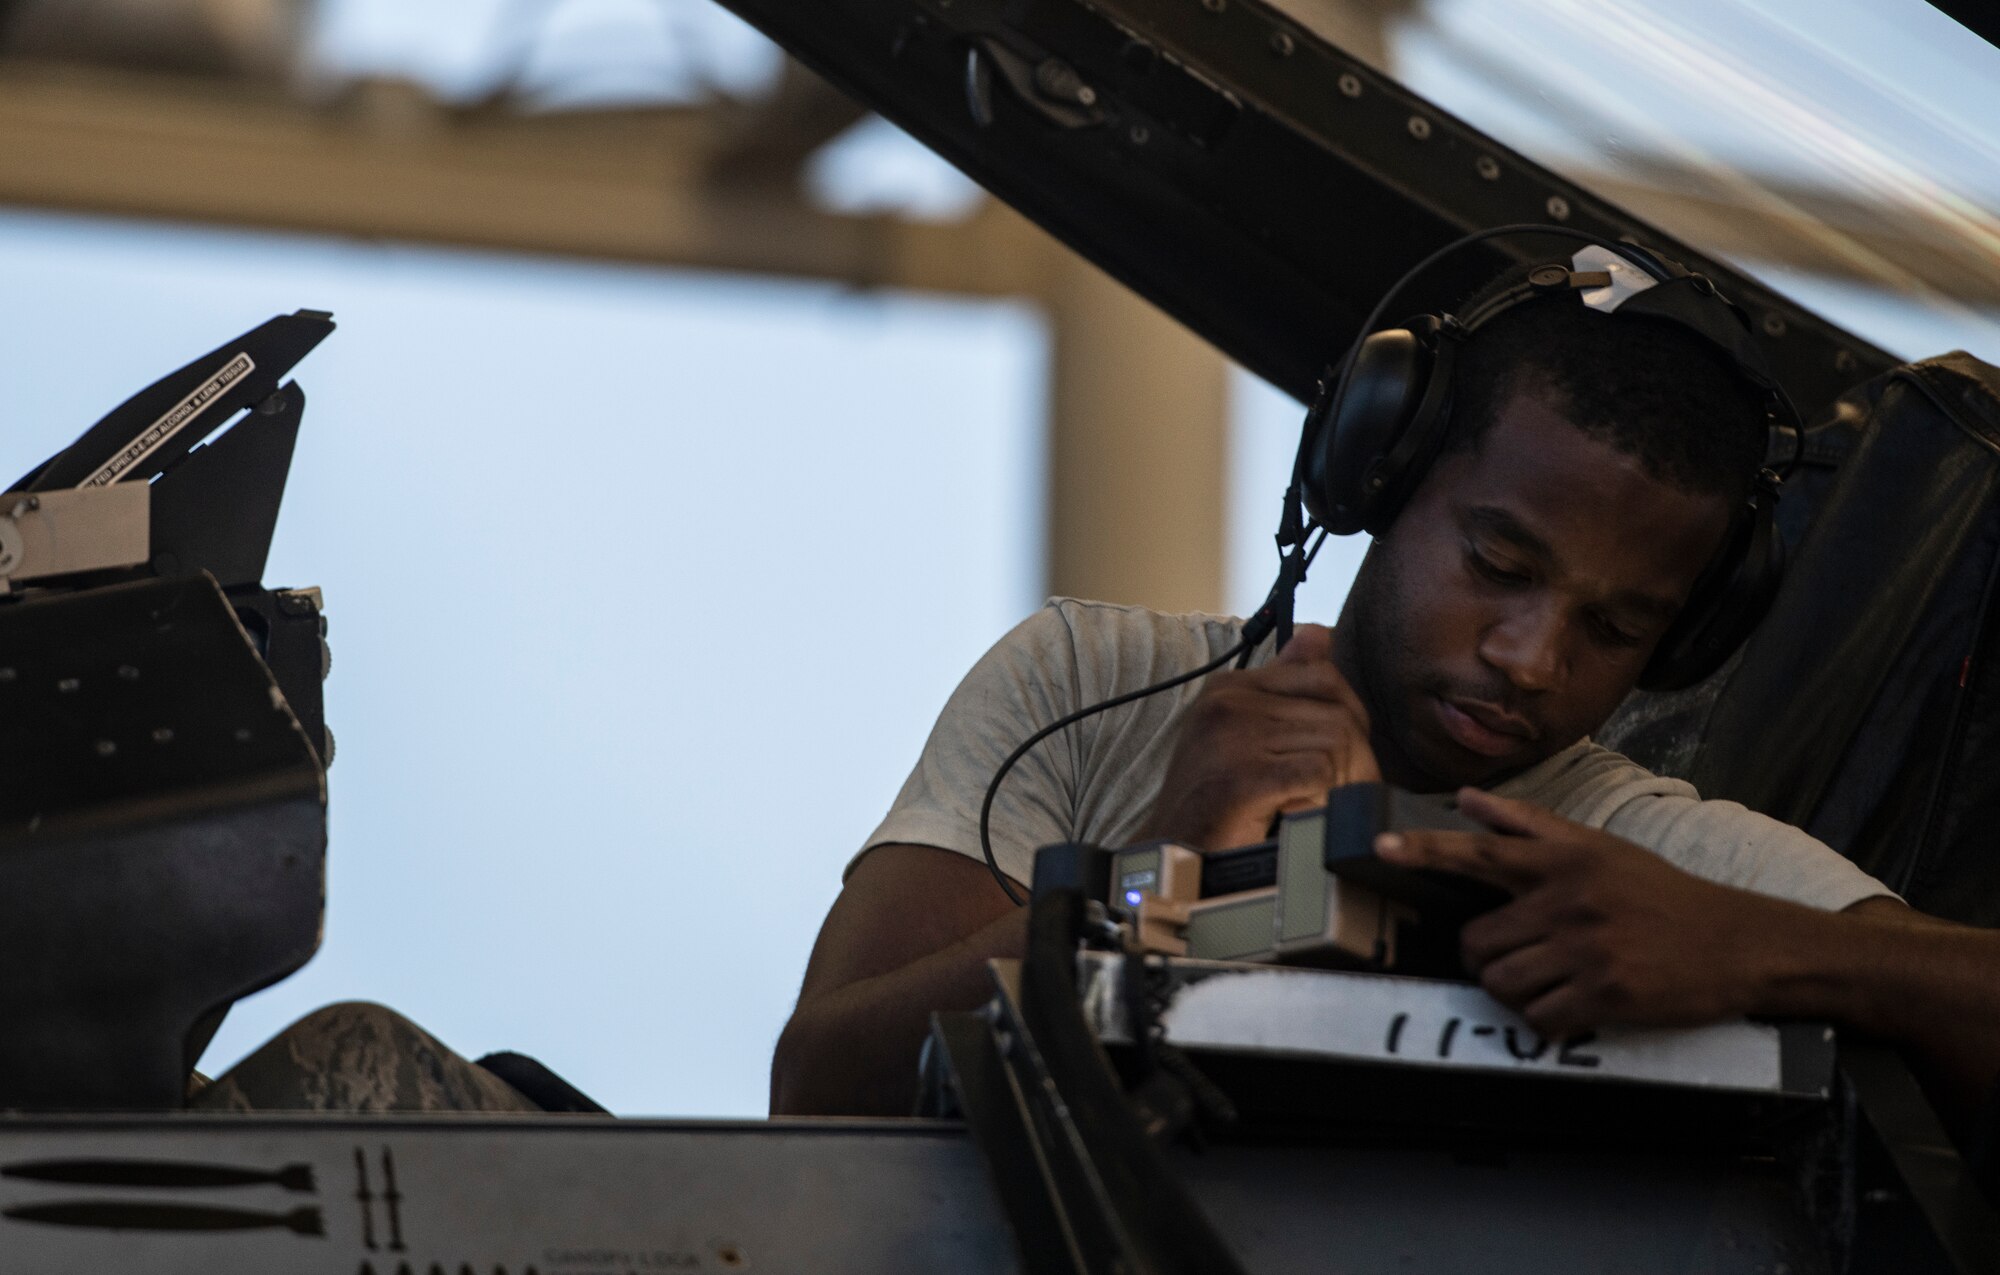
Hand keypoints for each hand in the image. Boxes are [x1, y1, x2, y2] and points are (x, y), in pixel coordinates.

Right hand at [1137, 624, 1378, 850]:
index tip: (1339, 759)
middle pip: (1339, 713)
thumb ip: (1284, 684)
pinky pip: (1319, 774)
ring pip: (1336, 744)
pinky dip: (1319, 802)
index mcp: (1228, 688)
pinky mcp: (1242, 777)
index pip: (1322, 675)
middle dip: (1355, 760)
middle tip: (1340, 796)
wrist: (1169, 861)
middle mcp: (1228, 703)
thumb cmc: (1210, 806)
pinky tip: (1294, 818)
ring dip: (1340, 786)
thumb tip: (1320, 633)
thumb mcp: (1243, 735)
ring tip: (1312, 810)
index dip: (1347, 718)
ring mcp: (1232, 738)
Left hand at [1377, 788, 1785, 1035]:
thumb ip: (1527, 824)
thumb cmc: (1659, 893)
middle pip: (1478, 942)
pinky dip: (1545, 1019)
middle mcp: (1569, 902)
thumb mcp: (1598, 847)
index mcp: (1564, 861)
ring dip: (1513, 991)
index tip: (1381, 847)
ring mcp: (1587, 951)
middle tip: (1520, 954)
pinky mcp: (1606, 996)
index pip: (1481, 852)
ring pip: (1501, 984)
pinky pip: (1538, 1019)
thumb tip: (1465, 798)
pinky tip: (1571, 1004)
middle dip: (1486, 957)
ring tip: (1548, 979)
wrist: (1736, 942)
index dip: (1427, 851)